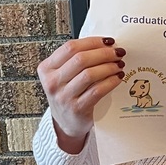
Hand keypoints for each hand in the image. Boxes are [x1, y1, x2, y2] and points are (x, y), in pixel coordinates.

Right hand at [37, 37, 124, 152]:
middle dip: (104, 53)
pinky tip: (118, 78)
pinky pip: (97, 90)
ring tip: (119, 65)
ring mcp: (63, 96)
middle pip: (81, 59)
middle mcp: (52, 82)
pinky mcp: (77, 108)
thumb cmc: (69, 94)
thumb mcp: (64, 75)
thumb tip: (105, 44)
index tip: (109, 41)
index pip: (70, 47)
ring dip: (109, 67)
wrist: (66, 123)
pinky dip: (111, 81)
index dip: (92, 42)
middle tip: (118, 52)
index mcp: (46, 68)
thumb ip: (77, 60)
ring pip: (89, 74)